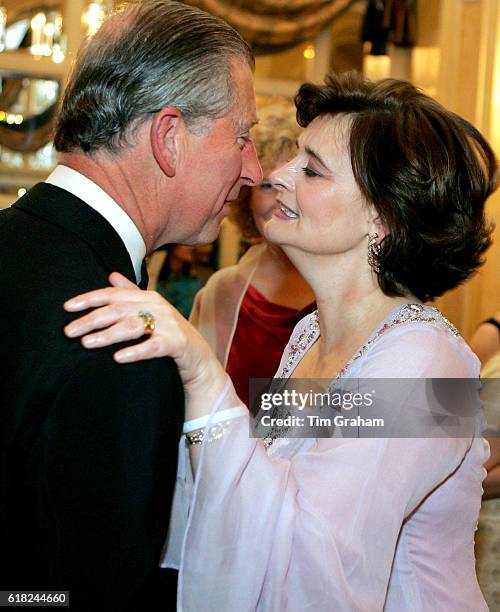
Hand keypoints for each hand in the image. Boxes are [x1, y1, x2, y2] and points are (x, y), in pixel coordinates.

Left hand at [64, 272, 226, 412]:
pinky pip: (153, 346)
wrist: (199, 358)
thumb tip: (111, 275)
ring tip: (87, 343)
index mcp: (148, 297)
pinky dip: (135, 351)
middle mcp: (158, 307)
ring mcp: (169, 324)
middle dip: (91, 319)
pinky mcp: (177, 344)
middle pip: (118, 310)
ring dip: (107, 334)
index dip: (89, 299)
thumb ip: (131, 294)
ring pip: (132, 326)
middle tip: (69, 331)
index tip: (67, 307)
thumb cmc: (170, 334)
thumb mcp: (152, 312)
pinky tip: (118, 358)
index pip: (113, 295)